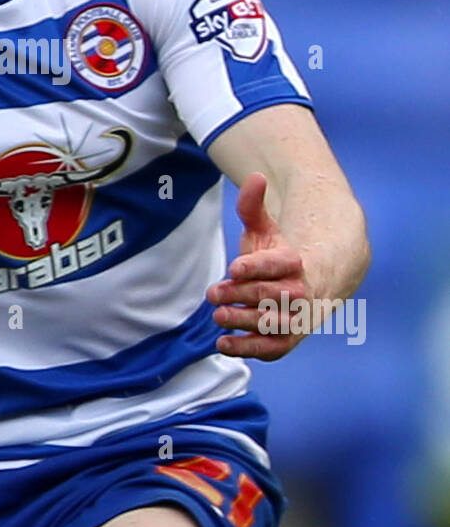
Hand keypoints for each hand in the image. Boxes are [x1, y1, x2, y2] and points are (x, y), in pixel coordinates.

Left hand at [206, 172, 312, 361]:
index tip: (233, 267)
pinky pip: (273, 349)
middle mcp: (301, 291)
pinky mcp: (288, 339)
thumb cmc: (279, 255)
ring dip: (244, 321)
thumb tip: (255, 176)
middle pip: (272, 295)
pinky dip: (249, 350)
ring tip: (218, 316)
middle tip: (213, 294)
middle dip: (242, 295)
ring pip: (273, 323)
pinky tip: (223, 344)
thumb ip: (254, 207)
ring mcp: (296, 318)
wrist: (312, 284)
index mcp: (297, 261)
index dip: (256, 266)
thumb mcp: (266, 229)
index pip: (280, 264)